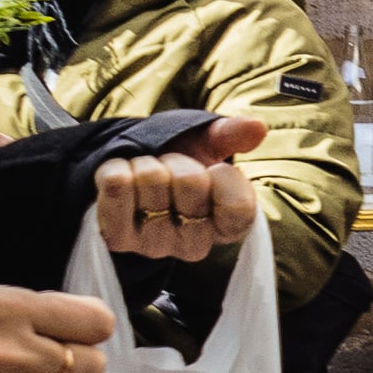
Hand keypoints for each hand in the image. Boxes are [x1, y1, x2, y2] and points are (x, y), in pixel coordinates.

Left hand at [94, 116, 266, 261]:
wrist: (127, 171)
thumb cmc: (174, 162)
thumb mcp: (207, 144)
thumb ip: (231, 135)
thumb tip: (256, 127)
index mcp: (226, 225)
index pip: (239, 208)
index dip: (224, 178)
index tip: (214, 169)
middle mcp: (195, 244)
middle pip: (190, 181)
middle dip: (175, 161)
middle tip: (169, 170)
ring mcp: (155, 245)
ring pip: (151, 179)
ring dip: (143, 164)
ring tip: (142, 177)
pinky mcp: (119, 239)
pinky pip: (118, 187)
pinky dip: (115, 169)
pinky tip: (119, 181)